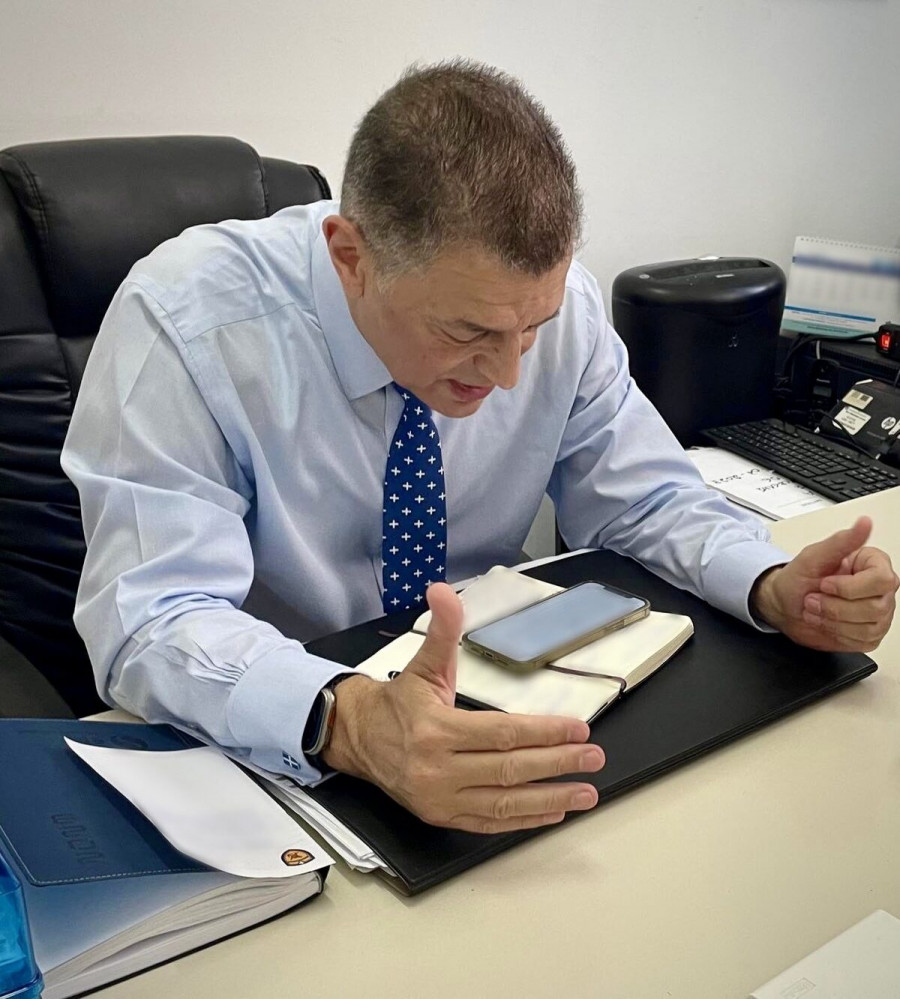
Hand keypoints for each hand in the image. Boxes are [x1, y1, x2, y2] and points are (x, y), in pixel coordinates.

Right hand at [322, 582, 604, 832]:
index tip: (578, 729)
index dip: (544, 732)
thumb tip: (443, 591)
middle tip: (593, 757)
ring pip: (504, 802)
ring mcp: (440, 798)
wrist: (359, 738)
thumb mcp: (424, 663)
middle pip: (509, 769)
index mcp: (436, 729)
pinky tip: (553, 812)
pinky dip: (524, 820)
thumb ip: (443, 630)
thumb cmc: (400, 701)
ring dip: (551, 799)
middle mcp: (438, 769)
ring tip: (586, 793)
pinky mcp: (442, 817)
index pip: (502, 734)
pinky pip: (489, 823)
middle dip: (557, 764)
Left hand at [752, 516, 897, 651]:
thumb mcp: (813, 556)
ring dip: (833, 620)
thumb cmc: (797, 578)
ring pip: (869, 627)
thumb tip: (864, 523)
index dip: (850, 587)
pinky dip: (837, 634)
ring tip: (816, 608)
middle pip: (875, 607)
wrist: (784, 604)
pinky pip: (863, 642)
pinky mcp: (869, 633)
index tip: (826, 583)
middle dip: (835, 607)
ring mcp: (878, 613)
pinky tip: (825, 622)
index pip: (882, 580)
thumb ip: (841, 541)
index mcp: (873, 564)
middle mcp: (880, 589)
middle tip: (814, 598)